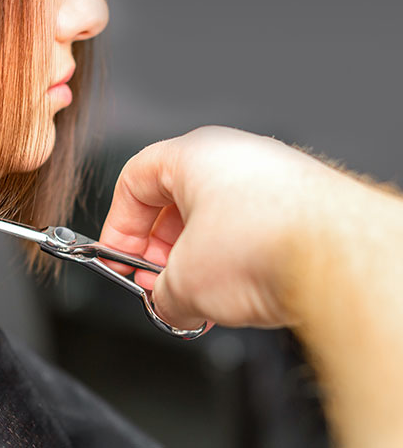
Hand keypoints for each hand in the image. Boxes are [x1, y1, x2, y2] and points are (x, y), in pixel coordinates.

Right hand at [99, 125, 344, 330]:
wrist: (339, 256)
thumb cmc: (265, 243)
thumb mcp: (184, 281)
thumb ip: (160, 294)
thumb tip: (167, 304)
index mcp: (194, 154)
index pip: (134, 180)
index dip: (119, 225)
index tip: (119, 258)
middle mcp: (236, 156)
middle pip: (177, 201)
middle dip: (162, 250)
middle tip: (159, 284)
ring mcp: (275, 177)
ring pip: (218, 219)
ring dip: (200, 261)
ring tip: (200, 298)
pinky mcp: (306, 204)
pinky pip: (254, 229)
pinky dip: (238, 261)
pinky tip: (238, 294)